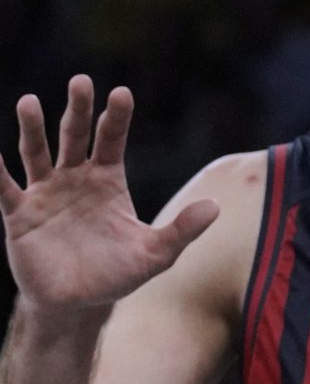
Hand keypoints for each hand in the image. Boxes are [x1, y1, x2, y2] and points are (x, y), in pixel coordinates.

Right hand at [1, 79, 216, 311]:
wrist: (79, 303)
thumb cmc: (118, 273)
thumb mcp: (155, 254)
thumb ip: (182, 230)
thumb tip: (216, 207)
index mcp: (108, 181)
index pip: (112, 141)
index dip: (116, 118)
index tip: (122, 93)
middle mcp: (75, 179)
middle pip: (74, 136)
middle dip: (77, 110)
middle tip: (81, 81)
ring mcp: (45, 193)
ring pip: (36, 153)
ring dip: (32, 129)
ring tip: (29, 101)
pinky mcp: (19, 214)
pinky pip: (4, 188)